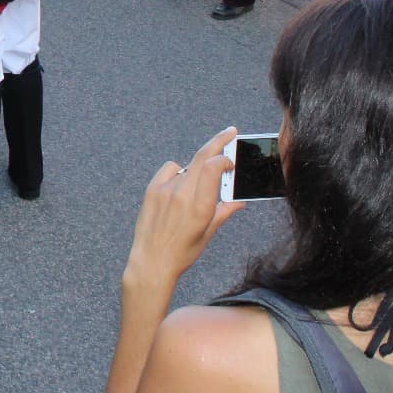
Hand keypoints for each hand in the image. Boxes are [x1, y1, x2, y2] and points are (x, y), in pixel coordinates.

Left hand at [124, 127, 245, 290]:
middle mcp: (183, 195)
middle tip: (230, 132)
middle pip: (202, 157)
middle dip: (218, 141)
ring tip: (199, 185)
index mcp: (201, 207)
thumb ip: (224, 211)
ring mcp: (166, 191)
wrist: (151, 261)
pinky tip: (180, 185)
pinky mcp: (152, 190)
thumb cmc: (182, 251)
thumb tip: (240, 201)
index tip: (232, 160)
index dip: (225, 157)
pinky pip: (170, 169)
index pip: (214, 167)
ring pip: (188, 166)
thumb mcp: (208, 233)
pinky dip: (178, 172)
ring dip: (198, 168)